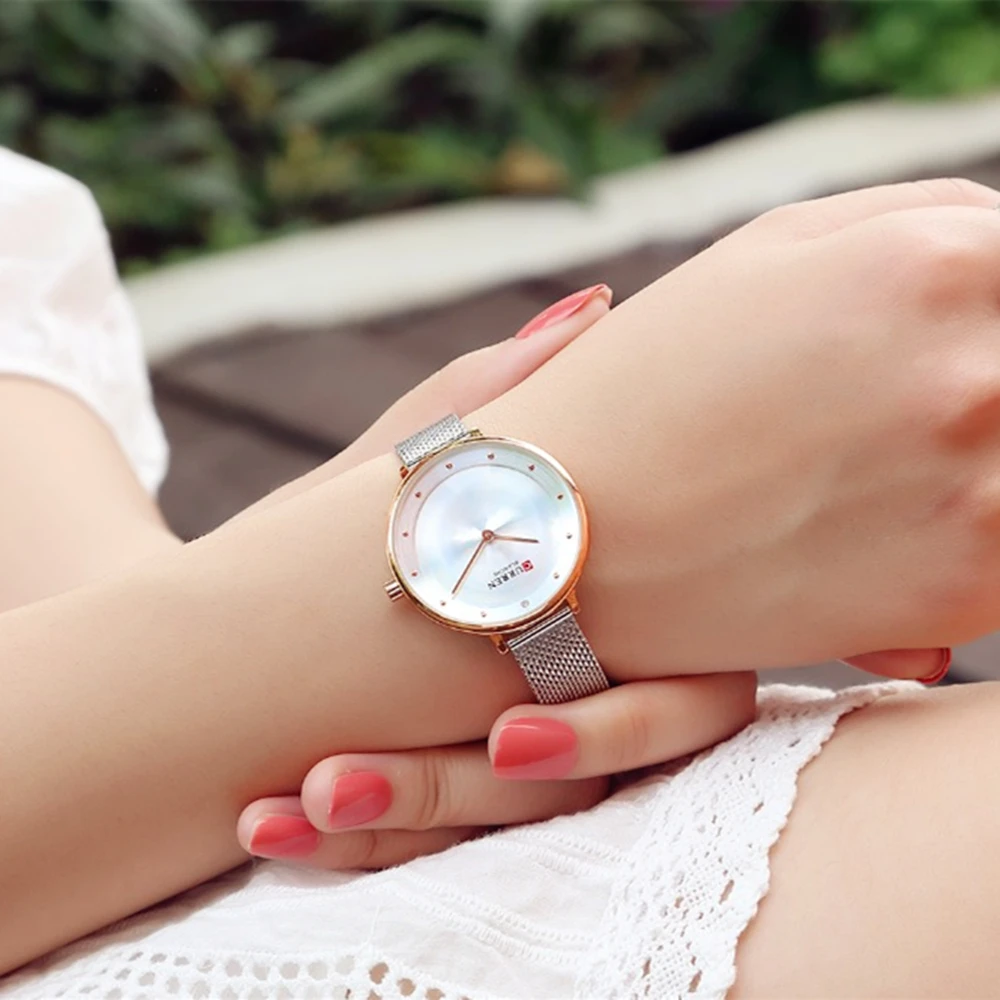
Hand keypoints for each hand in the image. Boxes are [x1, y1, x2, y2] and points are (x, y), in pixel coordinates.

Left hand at [235, 286, 754, 867]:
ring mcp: (506, 765)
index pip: (679, 705)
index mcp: (601, 627)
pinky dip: (345, 850)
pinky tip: (255, 823)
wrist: (270, 606)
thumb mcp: (422, 460)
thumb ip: (502, 396)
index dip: (609, 731)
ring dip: (389, 825)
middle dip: (453, 793)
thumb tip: (594, 303)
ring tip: (282, 808)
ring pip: (492, 832)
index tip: (508, 731)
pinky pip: (419, 856)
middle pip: (568, 791)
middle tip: (335, 781)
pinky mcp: (438, 803)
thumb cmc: (362, 520)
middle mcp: (571, 704)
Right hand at [473, 178, 999, 675]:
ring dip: (982, 464)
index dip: (988, 311)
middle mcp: (979, 377)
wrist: (561, 539)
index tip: (951, 343)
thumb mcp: (767, 252)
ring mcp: (984, 498)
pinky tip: (882, 532)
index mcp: (934, 264)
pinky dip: (972, 537)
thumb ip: (924, 220)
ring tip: (878, 476)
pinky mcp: (964, 598)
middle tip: (892, 413)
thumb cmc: (650, 385)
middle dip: (976, 387)